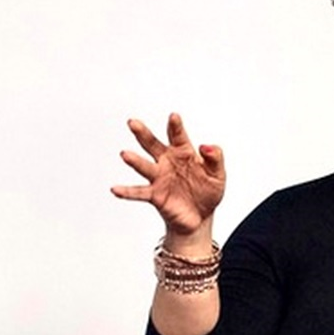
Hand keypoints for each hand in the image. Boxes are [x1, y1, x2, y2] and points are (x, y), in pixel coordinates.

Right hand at [112, 113, 225, 237]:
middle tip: (133, 123)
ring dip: (134, 161)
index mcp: (183, 152)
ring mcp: (159, 177)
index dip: (175, 126)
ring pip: (144, 166)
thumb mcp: (218, 174)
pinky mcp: (154, 195)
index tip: (174, 117)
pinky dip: (126, 191)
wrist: (201, 217)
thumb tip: (206, 146)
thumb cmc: (208, 191)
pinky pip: (138, 192)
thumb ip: (215, 158)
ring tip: (125, 154)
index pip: (178, 135)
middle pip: (152, 144)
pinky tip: (115, 189)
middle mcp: (167, 161)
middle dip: (143, 133)